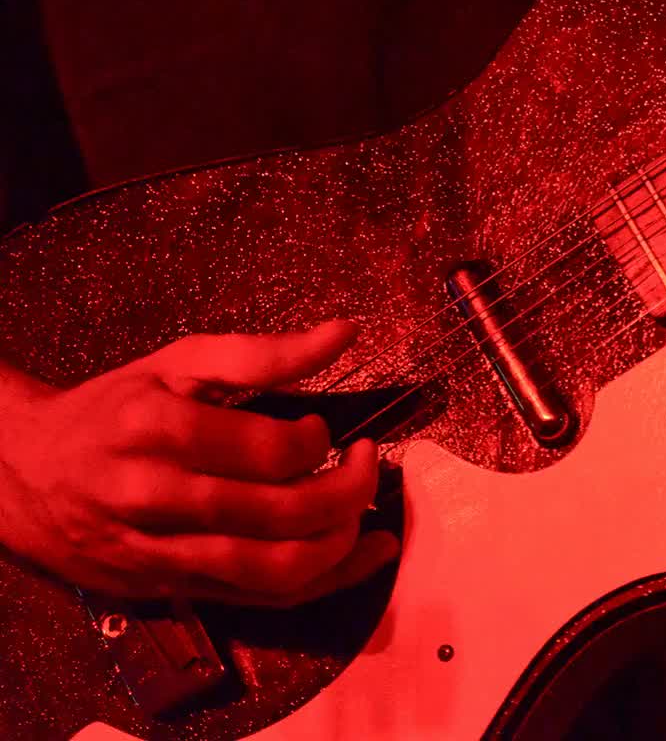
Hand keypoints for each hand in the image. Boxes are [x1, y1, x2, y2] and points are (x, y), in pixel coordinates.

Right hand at [0, 321, 396, 604]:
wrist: (23, 474)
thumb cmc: (113, 409)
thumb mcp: (179, 362)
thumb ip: (264, 352)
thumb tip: (345, 332)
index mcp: (155, 431)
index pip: (265, 451)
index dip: (315, 441)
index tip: (322, 428)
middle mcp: (153, 499)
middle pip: (278, 514)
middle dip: (346, 491)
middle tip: (365, 462)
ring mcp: (160, 553)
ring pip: (272, 569)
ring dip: (340, 544)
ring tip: (362, 509)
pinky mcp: (170, 590)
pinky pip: (260, 599)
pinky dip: (325, 581)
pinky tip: (363, 556)